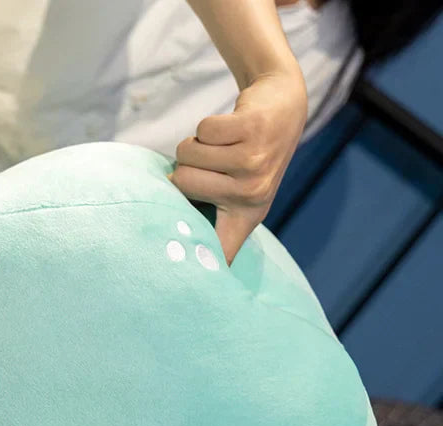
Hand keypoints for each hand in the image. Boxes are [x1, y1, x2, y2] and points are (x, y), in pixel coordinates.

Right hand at [170, 69, 307, 264]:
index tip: (187, 295)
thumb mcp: (236, 192)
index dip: (204, 273)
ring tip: (222, 144)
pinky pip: (202, 130)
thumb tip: (164, 235)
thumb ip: (204, 212)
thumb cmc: (247, 154)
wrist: (284, 107)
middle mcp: (252, 196)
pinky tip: (230, 127)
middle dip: (186, 167)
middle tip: (214, 162)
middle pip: (181, 183)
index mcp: (244, 218)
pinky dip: (208, 124)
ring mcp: (255, 163)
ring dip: (196, 143)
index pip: (220, 253)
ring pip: (188, 153)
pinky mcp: (253, 130)